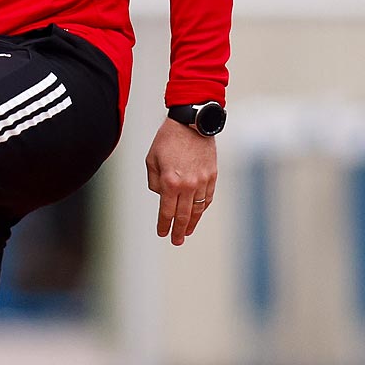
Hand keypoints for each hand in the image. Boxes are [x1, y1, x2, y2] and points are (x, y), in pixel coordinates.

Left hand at [145, 119, 217, 245]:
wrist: (191, 123)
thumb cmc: (167, 140)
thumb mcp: (151, 160)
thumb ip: (155, 182)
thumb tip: (161, 195)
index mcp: (170, 182)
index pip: (166, 211)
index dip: (164, 225)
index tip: (162, 233)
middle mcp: (188, 185)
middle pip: (183, 215)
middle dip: (179, 230)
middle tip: (176, 241)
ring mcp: (202, 181)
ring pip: (198, 209)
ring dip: (192, 223)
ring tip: (187, 232)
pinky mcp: (212, 175)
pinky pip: (207, 197)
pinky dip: (202, 208)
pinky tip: (198, 214)